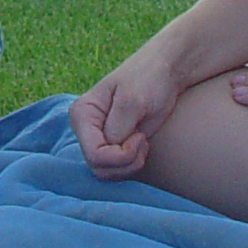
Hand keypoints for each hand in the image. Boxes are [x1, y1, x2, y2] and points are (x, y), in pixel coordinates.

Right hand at [70, 49, 189, 181]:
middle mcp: (85, 130)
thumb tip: (112, 148)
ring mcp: (97, 140)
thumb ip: (118, 127)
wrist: (165, 74)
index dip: (120, 155)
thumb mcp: (132, 101)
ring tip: (142, 140)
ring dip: (131, 164)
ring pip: (107, 173)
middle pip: (99, 168)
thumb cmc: (148, 79)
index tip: (139, 137)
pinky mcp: (111, 147)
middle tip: (142, 140)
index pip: (94, 154)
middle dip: (126, 161)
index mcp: (82, 114)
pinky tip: (141, 145)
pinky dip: (133, 164)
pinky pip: (117, 171)